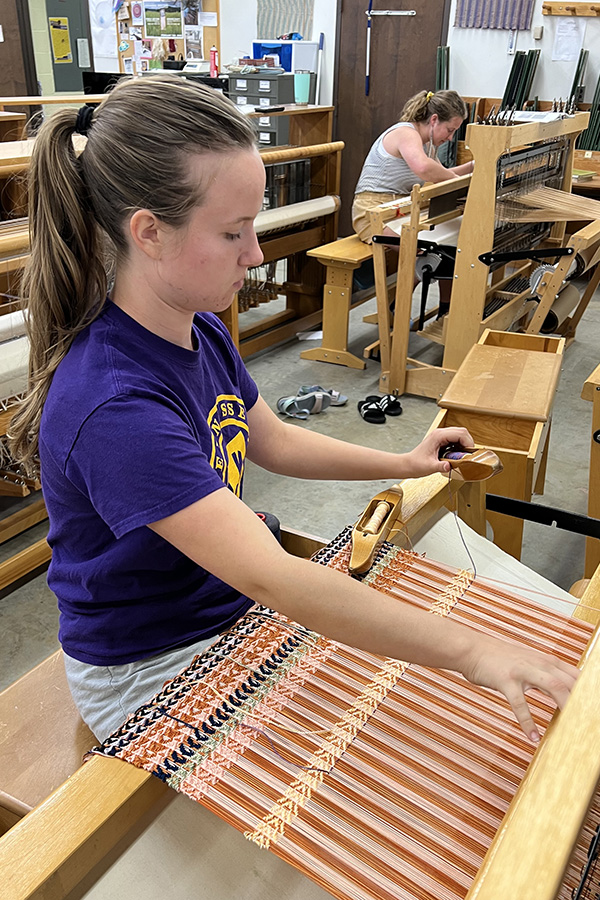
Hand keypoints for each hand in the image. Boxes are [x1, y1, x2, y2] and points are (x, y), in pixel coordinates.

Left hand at [404, 427, 473, 476]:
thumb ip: (440, 466)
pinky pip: (455, 439)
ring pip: (459, 434)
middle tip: (469, 455)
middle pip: (462, 431)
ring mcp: (440, 436)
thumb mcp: (429, 467)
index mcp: (438, 436)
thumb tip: (449, 466)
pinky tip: (458, 455)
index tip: (470, 453)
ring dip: (464, 443)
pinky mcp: (441, 440)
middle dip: (468, 442)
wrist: (408, 464)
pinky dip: (460, 445)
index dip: (468, 442)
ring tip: (463, 455)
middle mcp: (440, 433)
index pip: (460, 433)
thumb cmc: (416, 464)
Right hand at [461, 634, 578, 740]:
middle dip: (583, 703)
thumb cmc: (499, 658)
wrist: (471, 648)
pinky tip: (533, 737)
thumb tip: (564, 692)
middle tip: (588, 724)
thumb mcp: (528, 661)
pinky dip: (528, 722)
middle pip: (570, 682)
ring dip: (566, 706)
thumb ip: (547, 675)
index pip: (577, 676)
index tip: (593, 711)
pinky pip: (520, 703)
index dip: (589, 693)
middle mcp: (538, 663)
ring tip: (572, 728)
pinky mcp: (506, 680)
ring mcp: (522, 670)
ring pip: (553, 686)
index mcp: (546, 660)